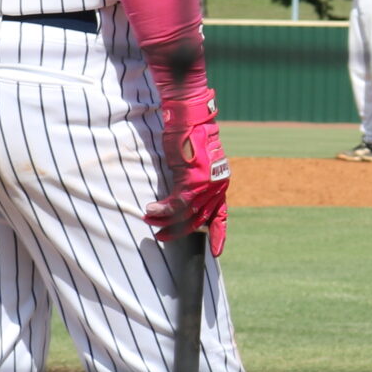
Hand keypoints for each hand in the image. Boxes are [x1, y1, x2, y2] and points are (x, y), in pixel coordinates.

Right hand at [146, 94, 230, 256]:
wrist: (189, 117)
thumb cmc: (188, 137)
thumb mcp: (194, 164)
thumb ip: (193, 181)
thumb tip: (181, 196)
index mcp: (220, 184)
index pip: (221, 216)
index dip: (219, 235)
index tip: (217, 253)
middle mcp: (217, 187)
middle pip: (199, 219)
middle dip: (179, 231)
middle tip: (162, 236)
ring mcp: (207, 184)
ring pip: (185, 213)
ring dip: (165, 220)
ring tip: (149, 220)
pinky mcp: (193, 179)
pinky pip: (176, 203)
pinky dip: (162, 209)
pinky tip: (150, 210)